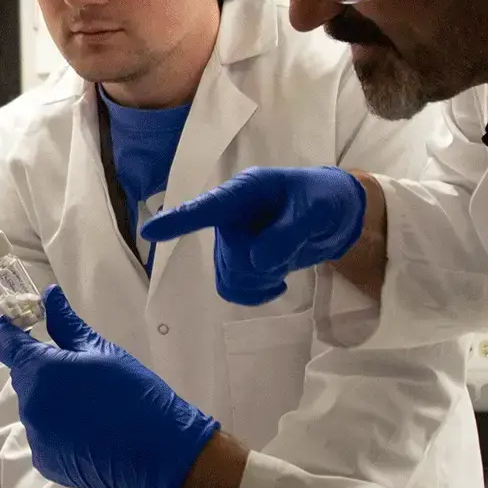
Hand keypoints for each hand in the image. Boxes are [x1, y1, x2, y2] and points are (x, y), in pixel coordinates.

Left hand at [0, 286, 218, 487]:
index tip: (17, 323)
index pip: (6, 344)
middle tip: (76, 369)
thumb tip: (48, 296)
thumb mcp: (101, 351)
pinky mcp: (45, 461)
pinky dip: (57, 428)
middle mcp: (30, 405)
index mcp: (41, 371)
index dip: (9, 331)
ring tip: (88, 404)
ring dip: (50, 400)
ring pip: (34, 407)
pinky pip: (43, 435)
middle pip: (23, 377)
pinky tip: (87, 429)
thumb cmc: (133, 392)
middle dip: (41, 368)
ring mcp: (36, 436)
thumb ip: (67, 325)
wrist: (159, 451)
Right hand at [140, 166, 365, 305]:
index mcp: (244, 192)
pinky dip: (254, 294)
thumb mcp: (316, 210)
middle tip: (293, 245)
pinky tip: (276, 285)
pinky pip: (232, 289)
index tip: (151, 231)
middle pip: (230, 256)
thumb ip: (289, 232)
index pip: (208, 208)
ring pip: (229, 277)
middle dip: (263, 263)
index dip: (179, 220)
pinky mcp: (239, 262)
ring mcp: (232, 241)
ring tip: (285, 264)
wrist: (335, 215)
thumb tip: (259, 261)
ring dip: (261, 280)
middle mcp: (230, 217)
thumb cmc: (322, 200)